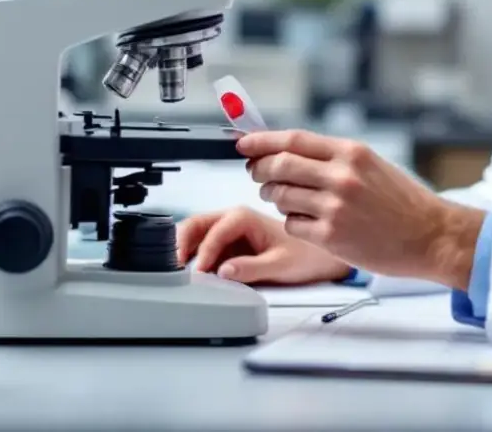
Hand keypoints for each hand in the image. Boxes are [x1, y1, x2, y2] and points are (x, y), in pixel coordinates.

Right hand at [176, 206, 352, 284]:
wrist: (318, 256)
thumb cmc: (305, 255)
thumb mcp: (280, 265)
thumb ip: (252, 268)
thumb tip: (224, 271)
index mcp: (245, 217)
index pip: (215, 231)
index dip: (204, 252)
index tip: (198, 272)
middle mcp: (233, 220)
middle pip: (196, 225)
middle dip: (181, 242)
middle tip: (173, 265)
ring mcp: (228, 233)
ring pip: (196, 235)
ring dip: (183, 249)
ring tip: (176, 270)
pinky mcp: (227, 246)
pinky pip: (203, 249)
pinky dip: (193, 259)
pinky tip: (190, 274)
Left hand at [238, 129, 484, 289]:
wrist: (430, 236)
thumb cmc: (402, 201)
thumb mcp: (371, 165)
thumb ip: (332, 157)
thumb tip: (286, 150)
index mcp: (351, 152)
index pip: (293, 140)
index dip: (261, 140)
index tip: (243, 142)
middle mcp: (342, 177)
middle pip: (279, 165)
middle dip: (259, 168)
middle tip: (256, 172)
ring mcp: (335, 208)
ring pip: (280, 196)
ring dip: (273, 196)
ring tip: (284, 198)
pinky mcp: (331, 237)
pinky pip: (292, 225)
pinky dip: (291, 222)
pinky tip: (307, 222)